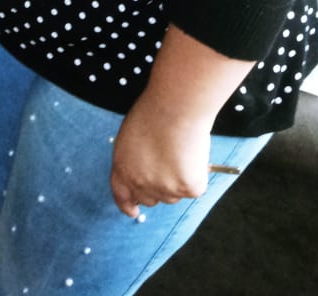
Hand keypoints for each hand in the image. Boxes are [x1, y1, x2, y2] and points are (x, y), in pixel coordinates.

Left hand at [110, 94, 210, 218]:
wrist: (176, 107)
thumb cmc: (154, 112)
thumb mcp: (130, 137)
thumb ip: (133, 160)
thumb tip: (143, 171)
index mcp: (122, 169)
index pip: (121, 197)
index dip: (128, 205)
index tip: (133, 210)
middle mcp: (141, 184)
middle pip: (150, 199)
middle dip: (158, 188)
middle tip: (168, 166)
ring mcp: (165, 189)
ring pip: (174, 195)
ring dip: (177, 181)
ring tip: (179, 151)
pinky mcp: (188, 188)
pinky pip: (195, 188)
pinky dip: (196, 175)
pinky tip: (192, 153)